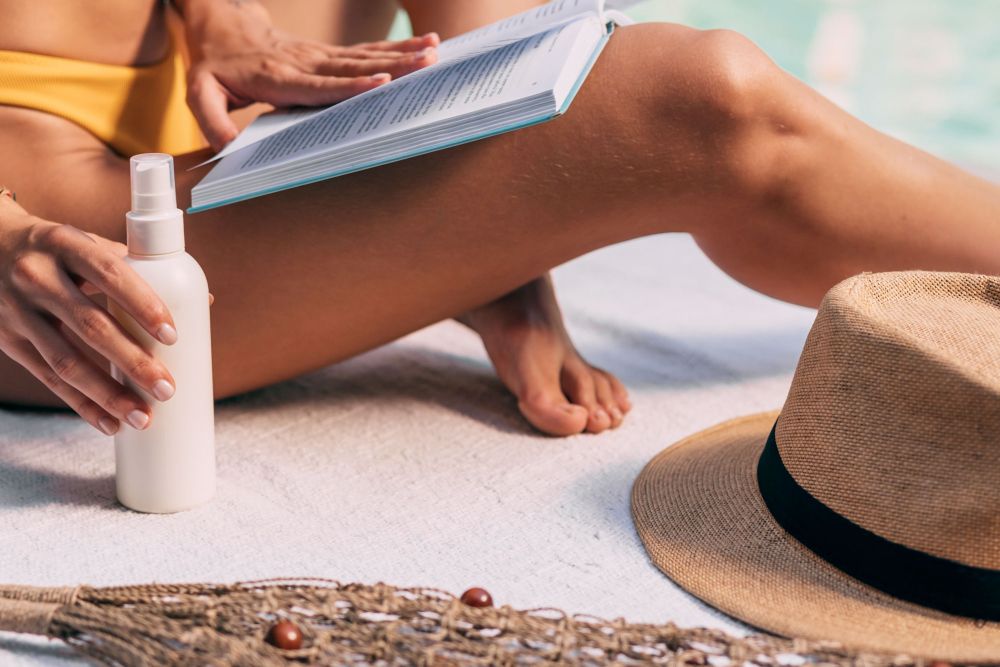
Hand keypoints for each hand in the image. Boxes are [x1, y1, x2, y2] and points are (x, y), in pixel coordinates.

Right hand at [0, 194, 177, 435]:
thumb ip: (136, 269)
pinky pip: (47, 379)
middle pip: (91, 326)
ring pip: (66, 361)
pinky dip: (81, 405)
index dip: (143, 304)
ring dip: (108, 395)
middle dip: (133, 362)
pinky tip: (109, 424)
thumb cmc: (54, 248)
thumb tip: (203, 300)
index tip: (172, 334)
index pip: (110, 273)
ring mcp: (17, 311)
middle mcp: (37, 276)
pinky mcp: (6, 340)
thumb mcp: (85, 243)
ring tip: (143, 417)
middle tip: (167, 389)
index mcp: (65, 243)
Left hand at [178, 0, 439, 150]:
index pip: (318, 84)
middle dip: (391, 66)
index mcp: (276, 76)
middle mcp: (303, 62)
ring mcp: (318, 55)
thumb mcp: (200, 92)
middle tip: (425, 64)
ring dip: (401, 54)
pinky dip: (395, 49)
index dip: (349, 86)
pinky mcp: (328, 53)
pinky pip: (365, 52)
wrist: (222, 25)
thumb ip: (212, 120)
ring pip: (364, 55)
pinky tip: (422, 46)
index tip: (379, 84)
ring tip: (434, 52)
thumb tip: (228, 150)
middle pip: (353, 66)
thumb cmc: (213, 64)